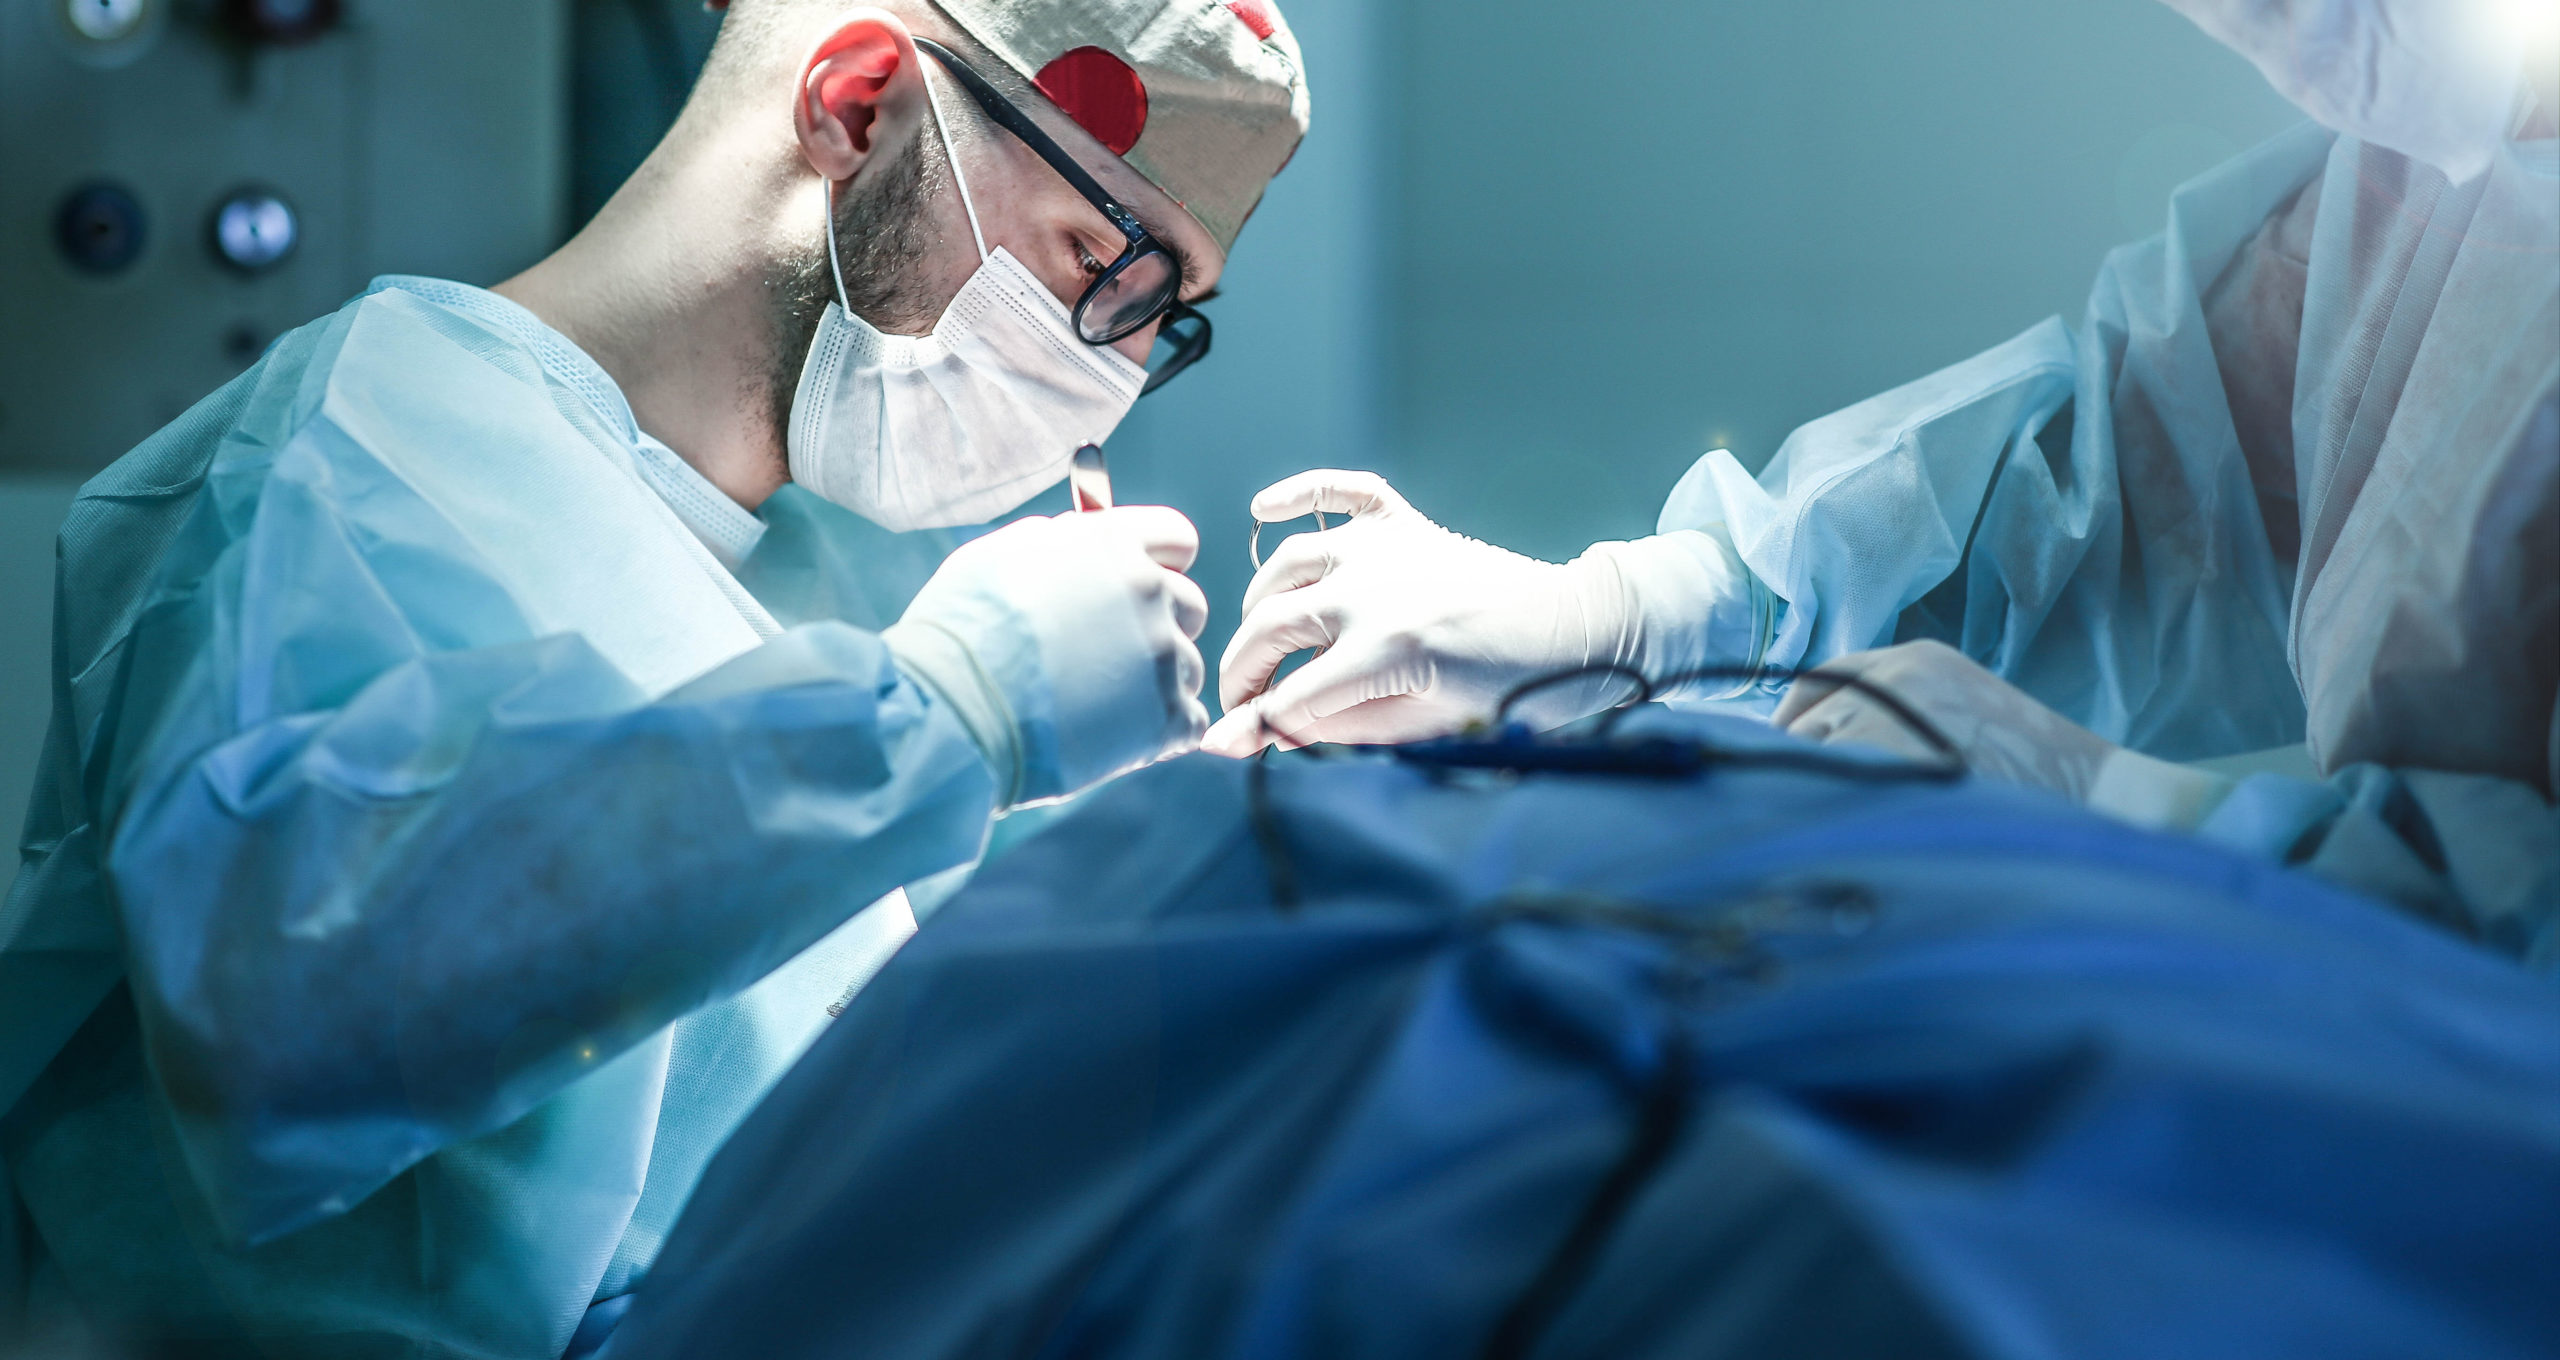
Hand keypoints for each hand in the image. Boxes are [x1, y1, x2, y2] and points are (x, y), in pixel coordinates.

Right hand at [887, 507, 1208, 804]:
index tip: (1137, 591)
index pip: (1178, 539)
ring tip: (1097, 704)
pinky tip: (1112, 736)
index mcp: (1113, 544)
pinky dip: (1158, 733)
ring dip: (1154, 684)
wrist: (951, 710)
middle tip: (1109, 657)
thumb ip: (1056, 543)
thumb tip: (1078, 541)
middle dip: (1158, 626)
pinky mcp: (1164, 717)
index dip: (1161, 564)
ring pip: (1188, 667)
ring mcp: (1162, 655)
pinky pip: (1187, 722)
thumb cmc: (960, 632)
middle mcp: (1149, 591)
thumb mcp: (999, 555)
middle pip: (1190, 605)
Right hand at [1204, 471, 1640, 755]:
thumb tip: (1271, 733)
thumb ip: (1343, 730)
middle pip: (1270, 628)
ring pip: (1287, 565)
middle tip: (1238, 702)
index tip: (1225, 747)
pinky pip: (1342, 492)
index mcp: (1386, 650)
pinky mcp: (1406, 524)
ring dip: (1259, 605)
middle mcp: (1374, 589)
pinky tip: (1261, 509)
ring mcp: (1386, 549)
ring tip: (1259, 641)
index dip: (1251, 727)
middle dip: (1240, 673)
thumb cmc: (1513, 694)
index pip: (1290, 695)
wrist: (1578, 632)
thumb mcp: (1427, 729)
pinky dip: (1300, 493)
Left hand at [1774, 640, 2114, 797]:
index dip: (1796, 709)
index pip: (1827, 673)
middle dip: (1801, 754)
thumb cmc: (2031, 767)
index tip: (1781, 740)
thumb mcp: (1965, 710)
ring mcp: (1889, 714)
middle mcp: (1897, 676)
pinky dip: (1827, 804)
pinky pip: (1831, 782)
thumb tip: (1832, 742)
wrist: (2089, 787)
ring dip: (1814, 783)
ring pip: (1813, 750)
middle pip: (1812, 714)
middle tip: (1801, 796)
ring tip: (1830, 820)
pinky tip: (1843, 830)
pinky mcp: (1888, 756)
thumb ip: (1904, 710)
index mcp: (1917, 659)